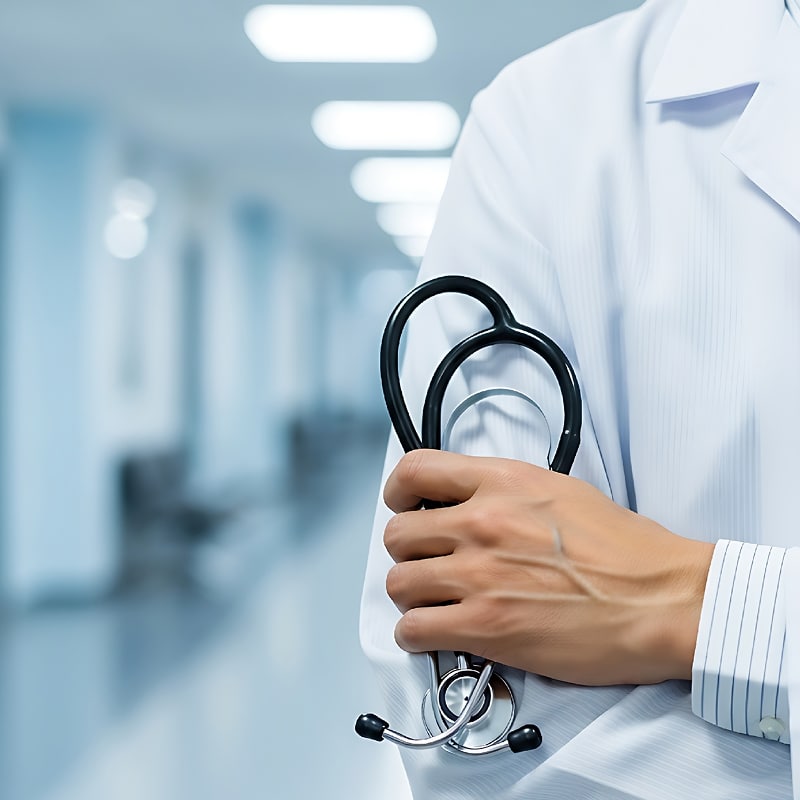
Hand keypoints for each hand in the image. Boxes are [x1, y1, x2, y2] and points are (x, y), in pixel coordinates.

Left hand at [383, 450, 714, 685]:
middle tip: (428, 564)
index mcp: (502, 482)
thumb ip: (506, 491)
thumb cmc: (627, 550)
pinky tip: (437, 633)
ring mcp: (479, 575)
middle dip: (408, 552)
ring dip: (411, 596)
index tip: (403, 505)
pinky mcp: (485, 626)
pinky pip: (413, 630)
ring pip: (399, 584)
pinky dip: (416, 635)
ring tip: (434, 603)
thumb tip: (470, 503)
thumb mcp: (561, 492)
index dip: (398, 491)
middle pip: (398, 534)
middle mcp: (482, 523)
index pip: (416, 470)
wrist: (663, 600)